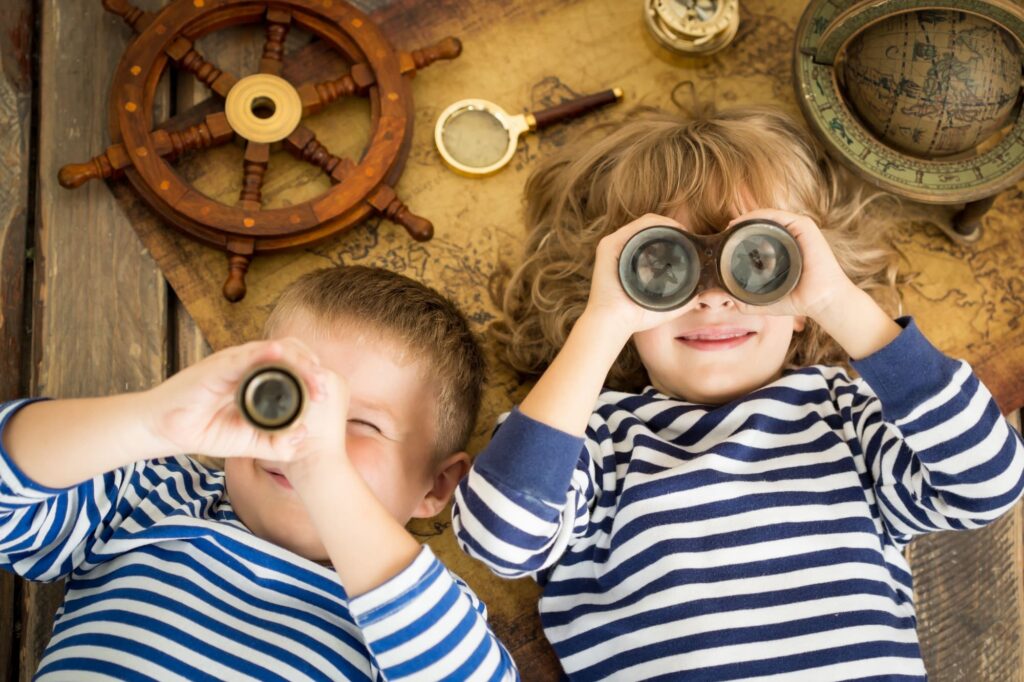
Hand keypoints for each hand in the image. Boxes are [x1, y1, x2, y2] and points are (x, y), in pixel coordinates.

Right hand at [142, 338, 337, 461]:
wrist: (166, 431)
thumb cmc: (204, 430)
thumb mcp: (247, 441)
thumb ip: (273, 442)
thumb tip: (303, 439)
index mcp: (258, 379)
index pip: (293, 367)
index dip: (312, 377)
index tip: (326, 396)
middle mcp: (249, 366)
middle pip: (289, 354)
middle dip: (310, 368)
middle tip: (324, 390)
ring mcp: (233, 362)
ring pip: (272, 350)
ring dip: (296, 361)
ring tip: (313, 375)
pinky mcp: (216, 366)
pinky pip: (242, 355)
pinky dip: (261, 352)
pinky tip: (277, 353)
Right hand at [584, 213, 698, 333]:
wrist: (613, 322)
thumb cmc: (635, 316)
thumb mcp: (665, 306)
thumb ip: (683, 299)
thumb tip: (701, 293)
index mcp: (630, 259)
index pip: (653, 238)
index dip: (672, 234)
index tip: (690, 241)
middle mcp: (621, 249)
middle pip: (649, 228)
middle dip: (671, 227)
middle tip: (688, 235)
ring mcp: (614, 245)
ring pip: (644, 224)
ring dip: (666, 223)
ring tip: (682, 230)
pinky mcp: (608, 246)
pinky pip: (635, 227)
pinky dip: (654, 223)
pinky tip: (669, 228)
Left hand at [725, 208, 857, 319]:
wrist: (820, 301)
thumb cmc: (798, 300)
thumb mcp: (765, 301)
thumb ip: (745, 301)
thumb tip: (725, 296)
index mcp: (784, 248)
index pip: (760, 234)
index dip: (741, 234)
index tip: (724, 240)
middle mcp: (791, 236)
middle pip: (762, 223)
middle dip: (742, 225)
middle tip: (725, 233)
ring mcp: (798, 230)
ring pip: (768, 217)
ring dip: (747, 218)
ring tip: (731, 226)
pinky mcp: (805, 226)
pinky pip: (778, 215)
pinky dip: (759, 216)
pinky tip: (744, 222)